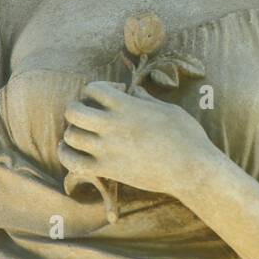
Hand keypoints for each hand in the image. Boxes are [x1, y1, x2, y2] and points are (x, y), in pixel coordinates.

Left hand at [58, 80, 216, 201]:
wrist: (191, 169)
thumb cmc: (187, 136)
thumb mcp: (169, 109)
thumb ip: (146, 99)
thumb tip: (134, 91)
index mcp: (128, 106)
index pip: (94, 89)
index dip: (95, 90)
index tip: (105, 97)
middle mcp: (113, 125)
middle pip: (74, 112)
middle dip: (75, 109)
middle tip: (84, 114)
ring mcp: (108, 149)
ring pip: (70, 136)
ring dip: (71, 132)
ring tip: (77, 133)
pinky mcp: (108, 169)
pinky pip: (74, 163)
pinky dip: (67, 155)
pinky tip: (70, 151)